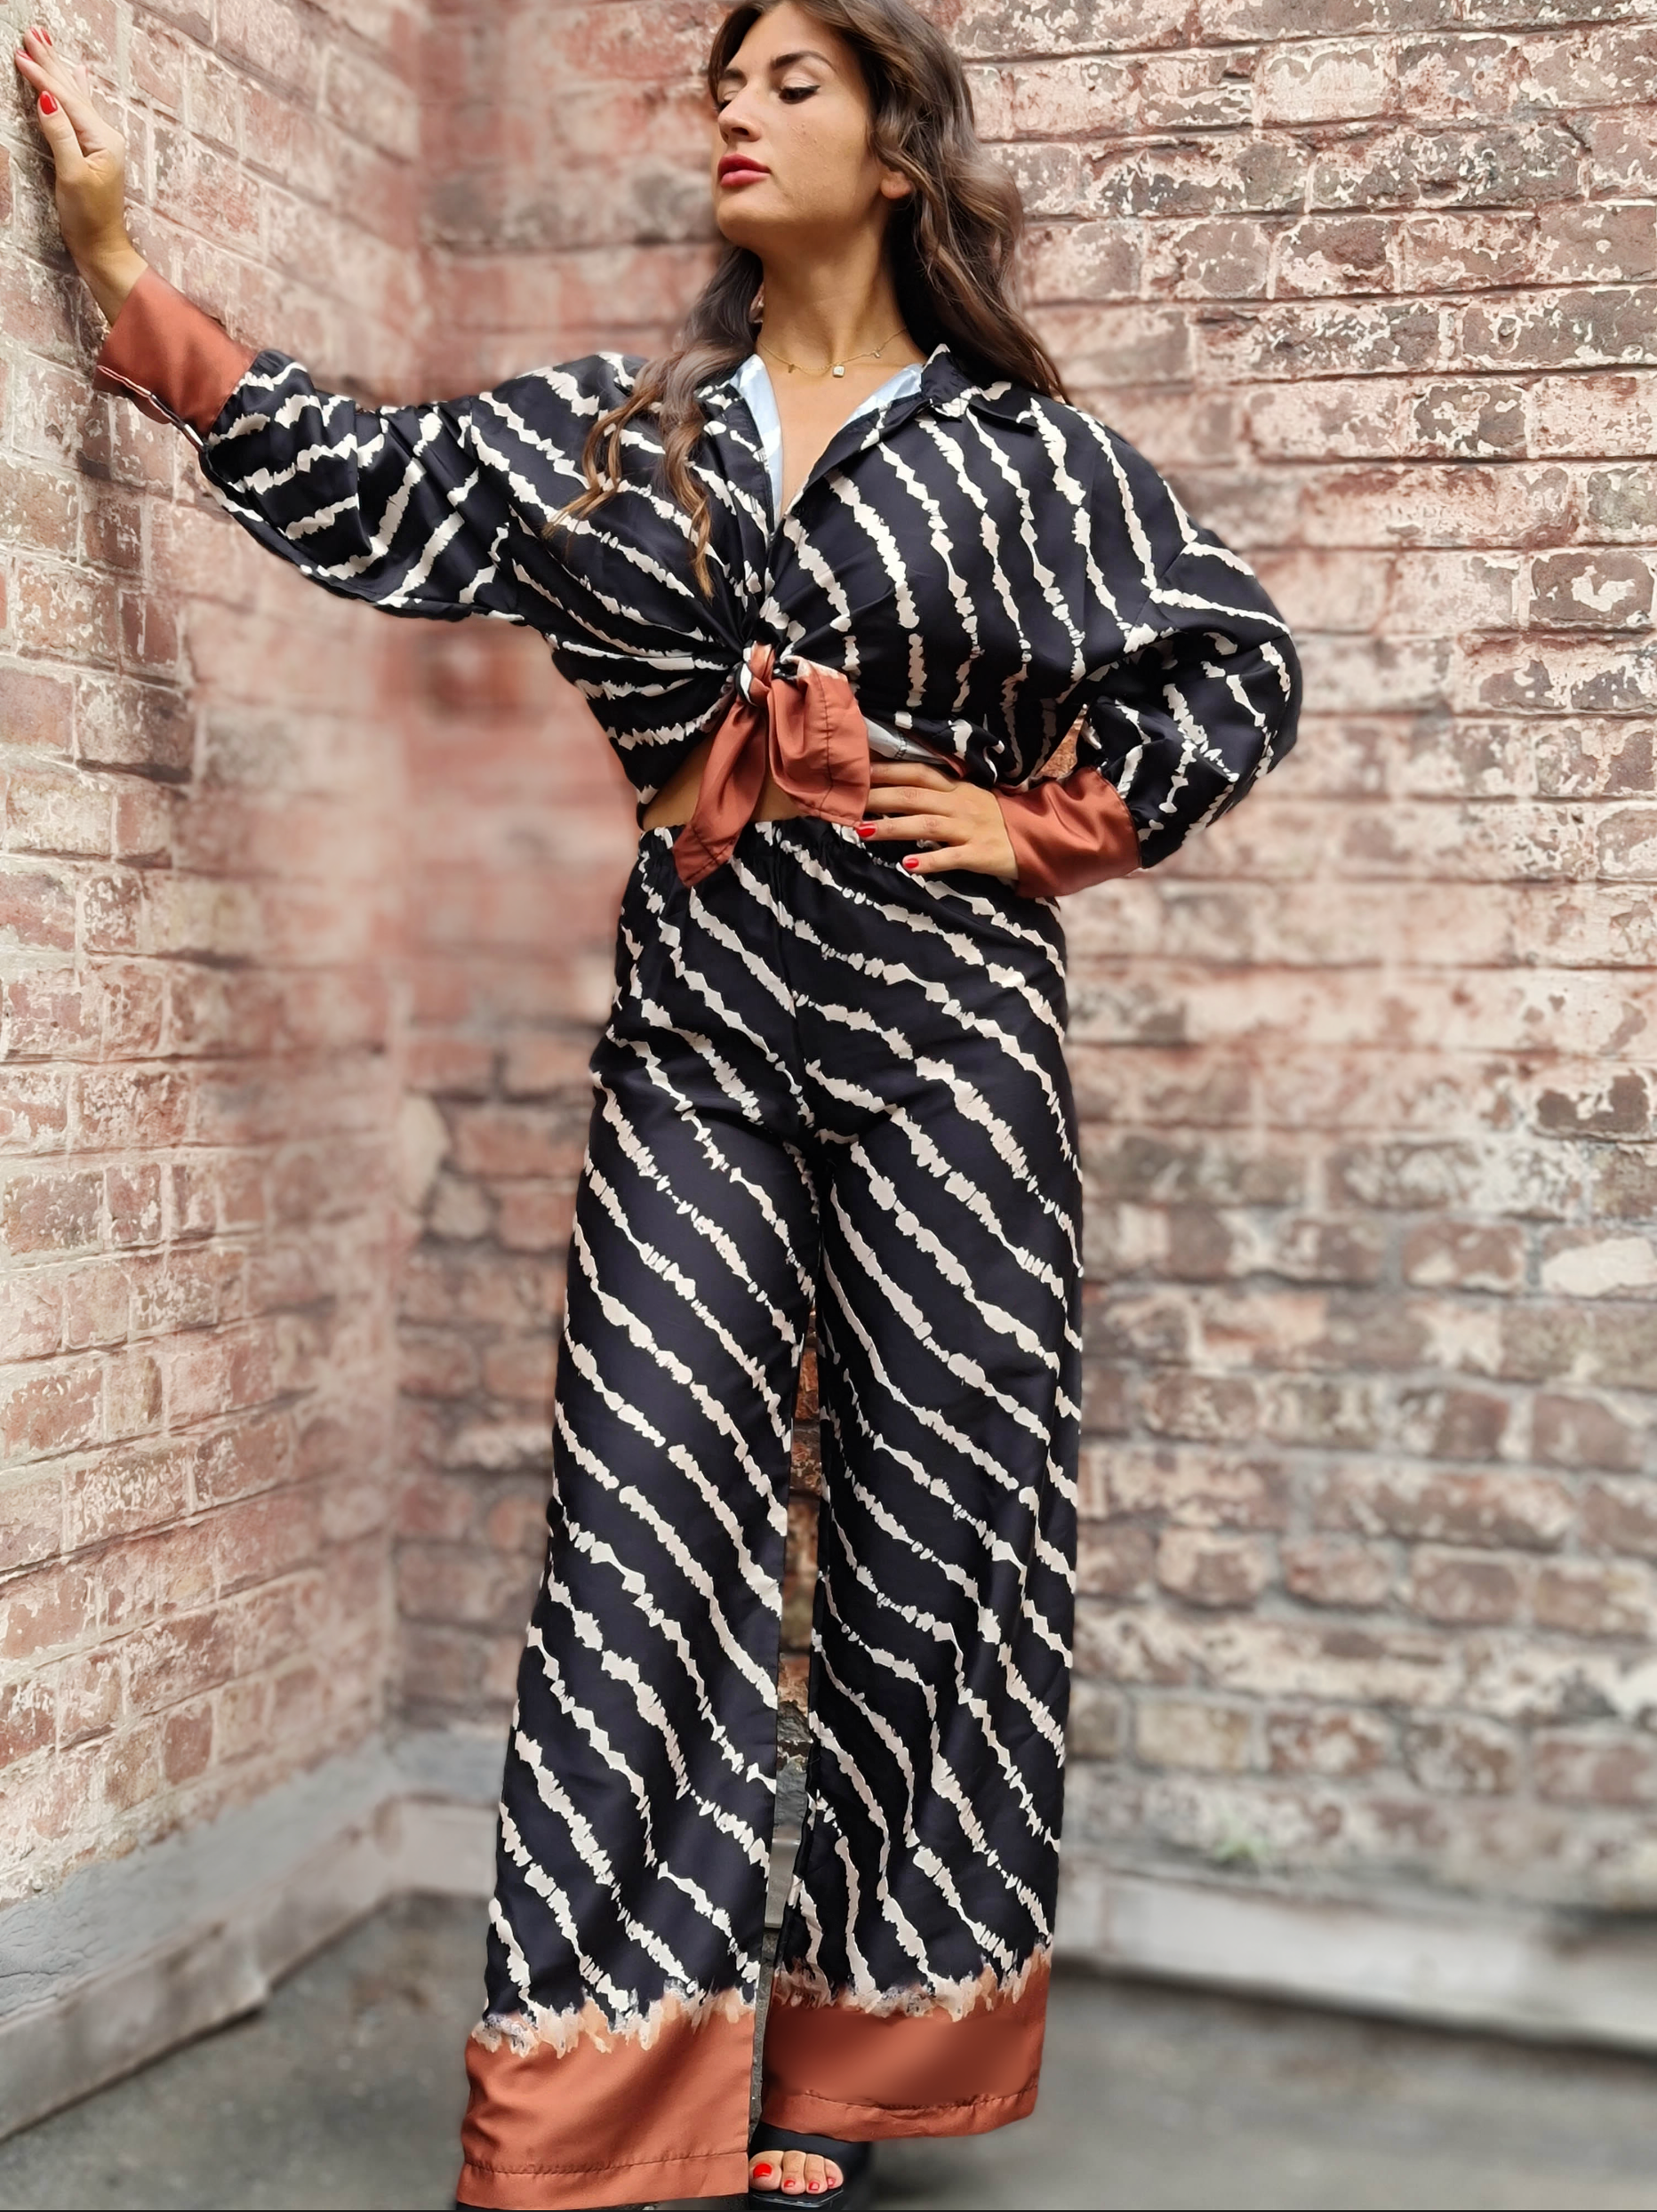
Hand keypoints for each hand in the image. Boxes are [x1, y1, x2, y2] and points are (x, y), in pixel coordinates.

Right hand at [13, 25, 146, 322]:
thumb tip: (48, 100)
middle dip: (51, 61)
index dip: (42, 76)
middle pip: (72, 91)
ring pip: (75, 96)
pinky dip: (76, 89)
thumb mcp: (72, 176)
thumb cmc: (88, 219)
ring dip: (59, 69)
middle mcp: (105, 136)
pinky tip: (79, 75)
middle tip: (32, 32)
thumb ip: (61, 136)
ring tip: (47, 42)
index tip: (20, 53)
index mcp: (102, 140)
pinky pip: (81, 110)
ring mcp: (100, 143)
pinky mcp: (93, 152)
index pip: (66, 99)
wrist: (103, 249)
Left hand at [857, 761, 1018, 883]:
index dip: (886, 771)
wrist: (1035, 837)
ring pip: (925, 825)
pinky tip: (908, 864)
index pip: (915, 772)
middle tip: (849, 803)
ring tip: (863, 832)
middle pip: (913, 797)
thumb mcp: (966, 796)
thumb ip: (936, 792)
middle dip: (879, 799)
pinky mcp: (978, 854)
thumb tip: (895, 788)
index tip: (857, 772)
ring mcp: (968, 829)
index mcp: (954, 787)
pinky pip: (951, 857)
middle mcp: (958, 804)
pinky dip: (929, 860)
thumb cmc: (993, 818)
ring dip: (892, 828)